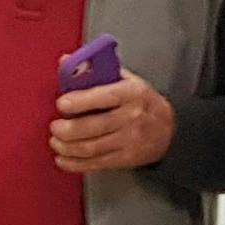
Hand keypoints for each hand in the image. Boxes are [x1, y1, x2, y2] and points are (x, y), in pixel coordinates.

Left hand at [50, 72, 174, 174]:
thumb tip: (65, 61)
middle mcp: (132, 117)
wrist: (169, 129)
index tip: (61, 104)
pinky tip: (62, 158)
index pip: (103, 97)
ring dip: (66, 146)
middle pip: (93, 127)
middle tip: (55, 126)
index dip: (79, 102)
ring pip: (91, 148)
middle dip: (67, 129)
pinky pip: (96, 163)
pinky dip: (75, 163)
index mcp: (131, 93)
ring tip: (56, 141)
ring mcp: (129, 141)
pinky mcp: (125, 159)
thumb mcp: (125, 79)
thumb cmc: (140, 100)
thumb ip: (95, 71)